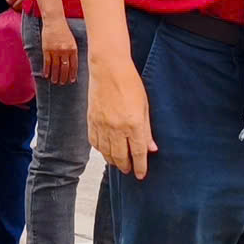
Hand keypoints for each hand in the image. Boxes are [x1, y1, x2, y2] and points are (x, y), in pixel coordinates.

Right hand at [39, 17, 79, 85]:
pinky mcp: (46, 49)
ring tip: (55, 81)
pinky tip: (46, 75)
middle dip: (64, 77)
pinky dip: (47, 70)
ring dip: (55, 75)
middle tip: (63, 83)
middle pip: (65, 67)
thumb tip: (72, 63)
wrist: (54, 21)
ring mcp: (55, 50)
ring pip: (56, 67)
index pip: (74, 65)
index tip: (72, 80)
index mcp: (73, 49)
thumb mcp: (72, 40)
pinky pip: (47, 62)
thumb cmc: (64, 30)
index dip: (73, 74)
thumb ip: (72, 51)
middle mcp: (65, 51)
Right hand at [88, 54, 156, 179]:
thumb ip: (147, 130)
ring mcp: (102, 125)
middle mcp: (116, 127)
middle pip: (120, 156)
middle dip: (125, 166)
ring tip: (118, 163)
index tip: (140, 175)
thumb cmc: (129, 83)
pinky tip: (106, 150)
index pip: (137, 153)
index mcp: (133, 123)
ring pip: (106, 152)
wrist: (108, 69)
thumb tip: (151, 149)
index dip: (140, 167)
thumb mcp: (145, 106)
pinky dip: (101, 150)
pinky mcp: (91, 121)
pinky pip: (95, 143)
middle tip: (128, 170)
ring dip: (113, 160)